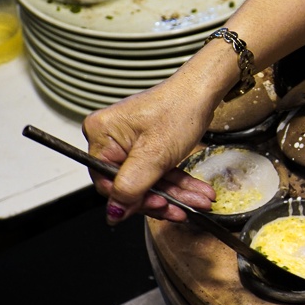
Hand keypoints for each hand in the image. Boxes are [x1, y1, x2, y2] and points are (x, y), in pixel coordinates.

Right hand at [82, 78, 217, 224]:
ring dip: (176, 194)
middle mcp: (110, 138)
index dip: (133, 200)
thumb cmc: (179, 109)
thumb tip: (114, 213)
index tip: (159, 206)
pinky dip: (178, 183)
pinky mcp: (146, 146)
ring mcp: (129, 143)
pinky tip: (195, 192)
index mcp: (101, 135)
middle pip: (130, 184)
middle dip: (162, 198)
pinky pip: (158, 172)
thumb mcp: (155, 154)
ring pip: (150, 180)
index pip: (107, 182)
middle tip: (182, 209)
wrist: (203, 91)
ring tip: (198, 201)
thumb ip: (132, 186)